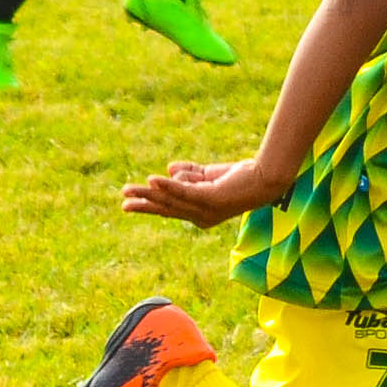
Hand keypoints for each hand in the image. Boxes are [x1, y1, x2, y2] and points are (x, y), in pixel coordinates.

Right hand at [120, 154, 286, 226]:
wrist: (264, 178)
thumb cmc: (239, 177)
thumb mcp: (208, 175)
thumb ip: (189, 173)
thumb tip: (168, 169)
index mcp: (198, 213)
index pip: (169, 206)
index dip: (150, 201)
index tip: (129, 201)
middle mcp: (200, 217)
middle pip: (165, 208)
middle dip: (142, 204)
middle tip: (122, 203)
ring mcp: (205, 210)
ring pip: (170, 201)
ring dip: (147, 194)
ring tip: (128, 190)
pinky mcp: (210, 199)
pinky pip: (184, 192)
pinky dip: (168, 186)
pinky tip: (153, 181)